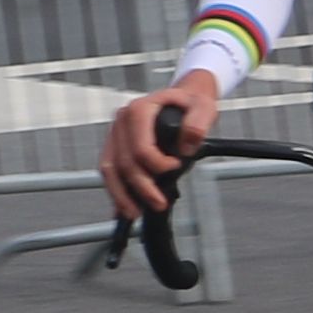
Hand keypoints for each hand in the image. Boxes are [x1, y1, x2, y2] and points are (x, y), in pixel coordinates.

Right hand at [103, 72, 222, 218]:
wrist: (183, 99)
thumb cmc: (190, 103)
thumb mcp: (203, 107)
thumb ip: (198, 125)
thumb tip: (186, 146)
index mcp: (140, 110)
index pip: (141, 148)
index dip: (158, 165)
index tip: (176, 168)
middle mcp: (122, 121)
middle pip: (124, 163)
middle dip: (141, 188)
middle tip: (159, 203)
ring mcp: (115, 134)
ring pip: (110, 170)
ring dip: (121, 195)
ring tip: (135, 213)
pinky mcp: (114, 146)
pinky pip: (109, 171)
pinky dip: (116, 190)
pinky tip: (122, 207)